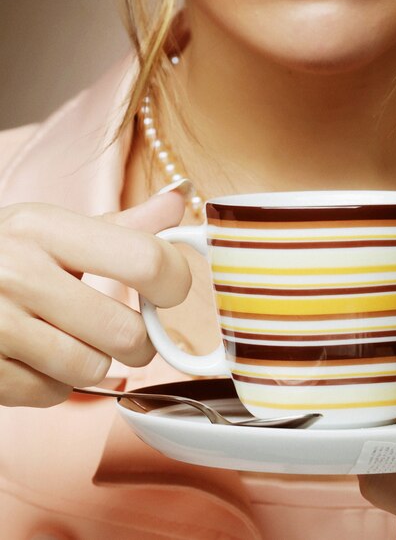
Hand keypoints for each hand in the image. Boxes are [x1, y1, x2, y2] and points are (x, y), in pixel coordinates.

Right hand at [0, 191, 188, 406]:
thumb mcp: (55, 228)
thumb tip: (179, 200)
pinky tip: (37, 357)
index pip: (147, 260)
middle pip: (126, 332)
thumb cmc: (5, 255)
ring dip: (94, 362)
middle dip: (139, 341)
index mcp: (45, 228)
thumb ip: (123, 224)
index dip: (175, 283)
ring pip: (92, 369)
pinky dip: (55, 383)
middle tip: (127, 331)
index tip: (169, 293)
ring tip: (73, 339)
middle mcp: (16, 273)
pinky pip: (52, 395)